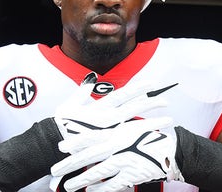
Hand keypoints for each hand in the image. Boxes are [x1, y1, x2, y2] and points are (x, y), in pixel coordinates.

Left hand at [51, 119, 182, 191]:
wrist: (170, 151)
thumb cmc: (149, 138)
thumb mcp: (129, 128)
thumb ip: (112, 131)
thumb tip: (96, 133)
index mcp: (117, 132)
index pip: (91, 136)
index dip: (74, 142)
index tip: (60, 147)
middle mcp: (118, 146)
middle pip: (89, 156)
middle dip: (70, 164)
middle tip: (56, 170)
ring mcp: (124, 161)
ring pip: (97, 172)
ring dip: (81, 180)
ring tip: (68, 186)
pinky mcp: (131, 175)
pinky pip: (111, 184)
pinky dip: (99, 189)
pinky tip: (90, 191)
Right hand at [53, 72, 168, 142]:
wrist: (54, 145)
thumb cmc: (61, 125)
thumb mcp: (69, 105)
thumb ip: (83, 90)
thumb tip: (92, 77)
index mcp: (99, 107)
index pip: (123, 95)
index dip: (139, 88)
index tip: (152, 83)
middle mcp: (107, 119)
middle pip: (134, 108)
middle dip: (151, 103)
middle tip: (165, 100)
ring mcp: (109, 133)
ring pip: (135, 124)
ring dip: (152, 120)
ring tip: (166, 117)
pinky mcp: (109, 145)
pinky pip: (129, 139)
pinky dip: (141, 136)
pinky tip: (152, 133)